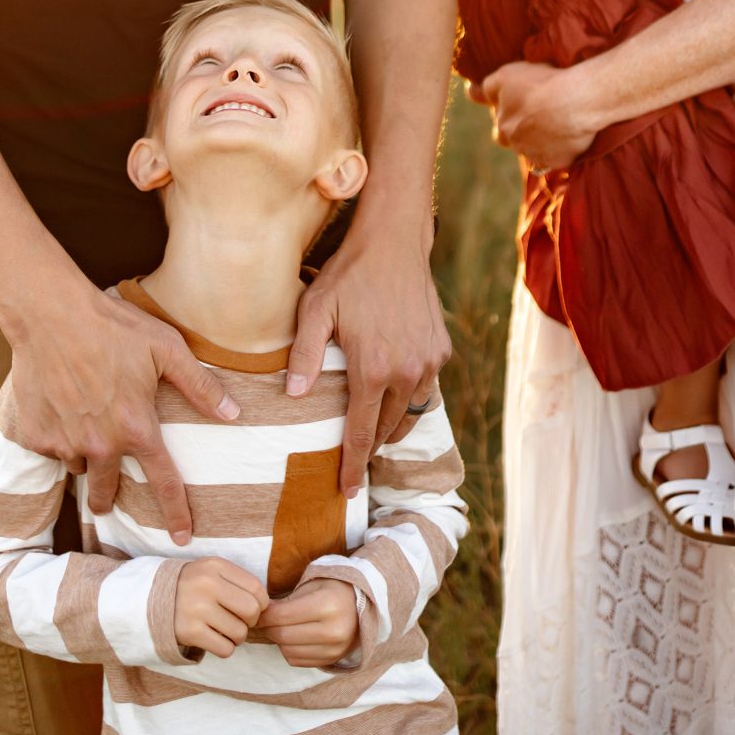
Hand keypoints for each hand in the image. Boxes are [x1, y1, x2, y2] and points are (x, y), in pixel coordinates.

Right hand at [7, 277, 240, 546]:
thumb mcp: (166, 348)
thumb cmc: (113, 326)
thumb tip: (234, 414)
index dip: (177, 513)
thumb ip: (200, 386)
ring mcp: (65, 443)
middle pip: (108, 492)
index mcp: (137, 427)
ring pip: (79, 465)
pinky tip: (60, 405)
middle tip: (110, 497)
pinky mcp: (35, 436)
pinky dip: (57, 435)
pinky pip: (51, 449)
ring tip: (84, 420)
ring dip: (85, 454)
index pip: (164, 482)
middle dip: (110, 499)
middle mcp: (101, 444)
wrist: (50, 314)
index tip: (184, 538)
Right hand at [172, 557, 269, 659]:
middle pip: (251, 611)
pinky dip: (225, 648)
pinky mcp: (190, 632)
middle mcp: (206, 584)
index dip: (261, 603)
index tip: (251, 608)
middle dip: (250, 622)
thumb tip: (267, 607)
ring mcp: (197, 608)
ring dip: (236, 637)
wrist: (151, 599)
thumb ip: (238, 582)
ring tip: (224, 630)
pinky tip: (214, 639)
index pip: (256, 588)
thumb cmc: (192, 587)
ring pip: (239, 633)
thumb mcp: (211, 571)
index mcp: (215, 565)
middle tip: (239, 621)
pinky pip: (225, 649)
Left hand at [250, 578, 361, 668]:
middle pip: (283, 635)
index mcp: (328, 605)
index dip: (264, 615)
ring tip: (280, 626)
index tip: (257, 611)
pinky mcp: (330, 661)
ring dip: (278, 640)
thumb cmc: (332, 590)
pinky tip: (293, 637)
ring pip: (288, 651)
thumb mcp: (311, 586)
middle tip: (262, 620)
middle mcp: (333, 630)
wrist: (362, 605)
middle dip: (268, 628)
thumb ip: (287, 601)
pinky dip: (288, 650)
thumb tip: (259, 615)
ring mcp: (334, 649)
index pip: (282, 616)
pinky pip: (296, 661)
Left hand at [286, 221, 449, 495]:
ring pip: (408, 412)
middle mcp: (406, 372)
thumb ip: (305, 354)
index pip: (360, 433)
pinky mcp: (440, 349)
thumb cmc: (348, 274)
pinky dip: (408, 396)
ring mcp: (428, 361)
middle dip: (369, 447)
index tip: (347, 491)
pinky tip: (391, 392)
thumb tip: (294, 395)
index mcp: (372, 369)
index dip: (352, 466)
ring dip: (390, 425)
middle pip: (386, 429)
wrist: (394, 242)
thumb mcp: (315, 309)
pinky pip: (424, 386)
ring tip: (371, 431)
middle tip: (353, 462)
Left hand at [469, 58, 598, 168]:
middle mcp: (518, 146)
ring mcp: (540, 155)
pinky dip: (561, 148)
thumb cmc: (539, 84)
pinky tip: (569, 133)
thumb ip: (486, 87)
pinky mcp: (562, 161)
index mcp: (503, 127)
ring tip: (557, 120)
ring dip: (541, 140)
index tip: (521, 104)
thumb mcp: (505, 76)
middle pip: (516, 141)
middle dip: (522, 132)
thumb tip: (471, 92)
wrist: (574, 101)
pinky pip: (558, 157)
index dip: (509, 113)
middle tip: (537, 114)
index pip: (500, 125)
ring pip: (535, 150)